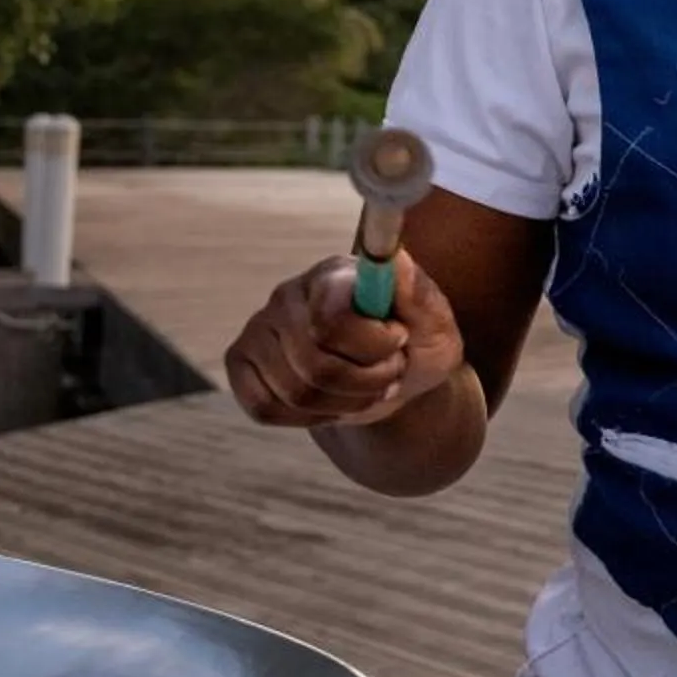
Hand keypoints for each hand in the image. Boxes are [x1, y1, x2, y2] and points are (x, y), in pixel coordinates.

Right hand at [224, 250, 466, 431]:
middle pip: (315, 364)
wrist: (393, 379)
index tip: (399, 340)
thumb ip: (417, 294)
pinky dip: (309, 417)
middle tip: (391, 372)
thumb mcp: (436, 324)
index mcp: (335, 274)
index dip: (372, 344)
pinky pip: (264, 407)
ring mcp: (259, 329)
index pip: (332, 319)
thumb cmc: (416, 345)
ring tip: (368, 386)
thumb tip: (391, 259)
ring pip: (294, 392)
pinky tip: (332, 401)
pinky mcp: (240, 363)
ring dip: (345, 402)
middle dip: (367, 381)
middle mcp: (288, 295)